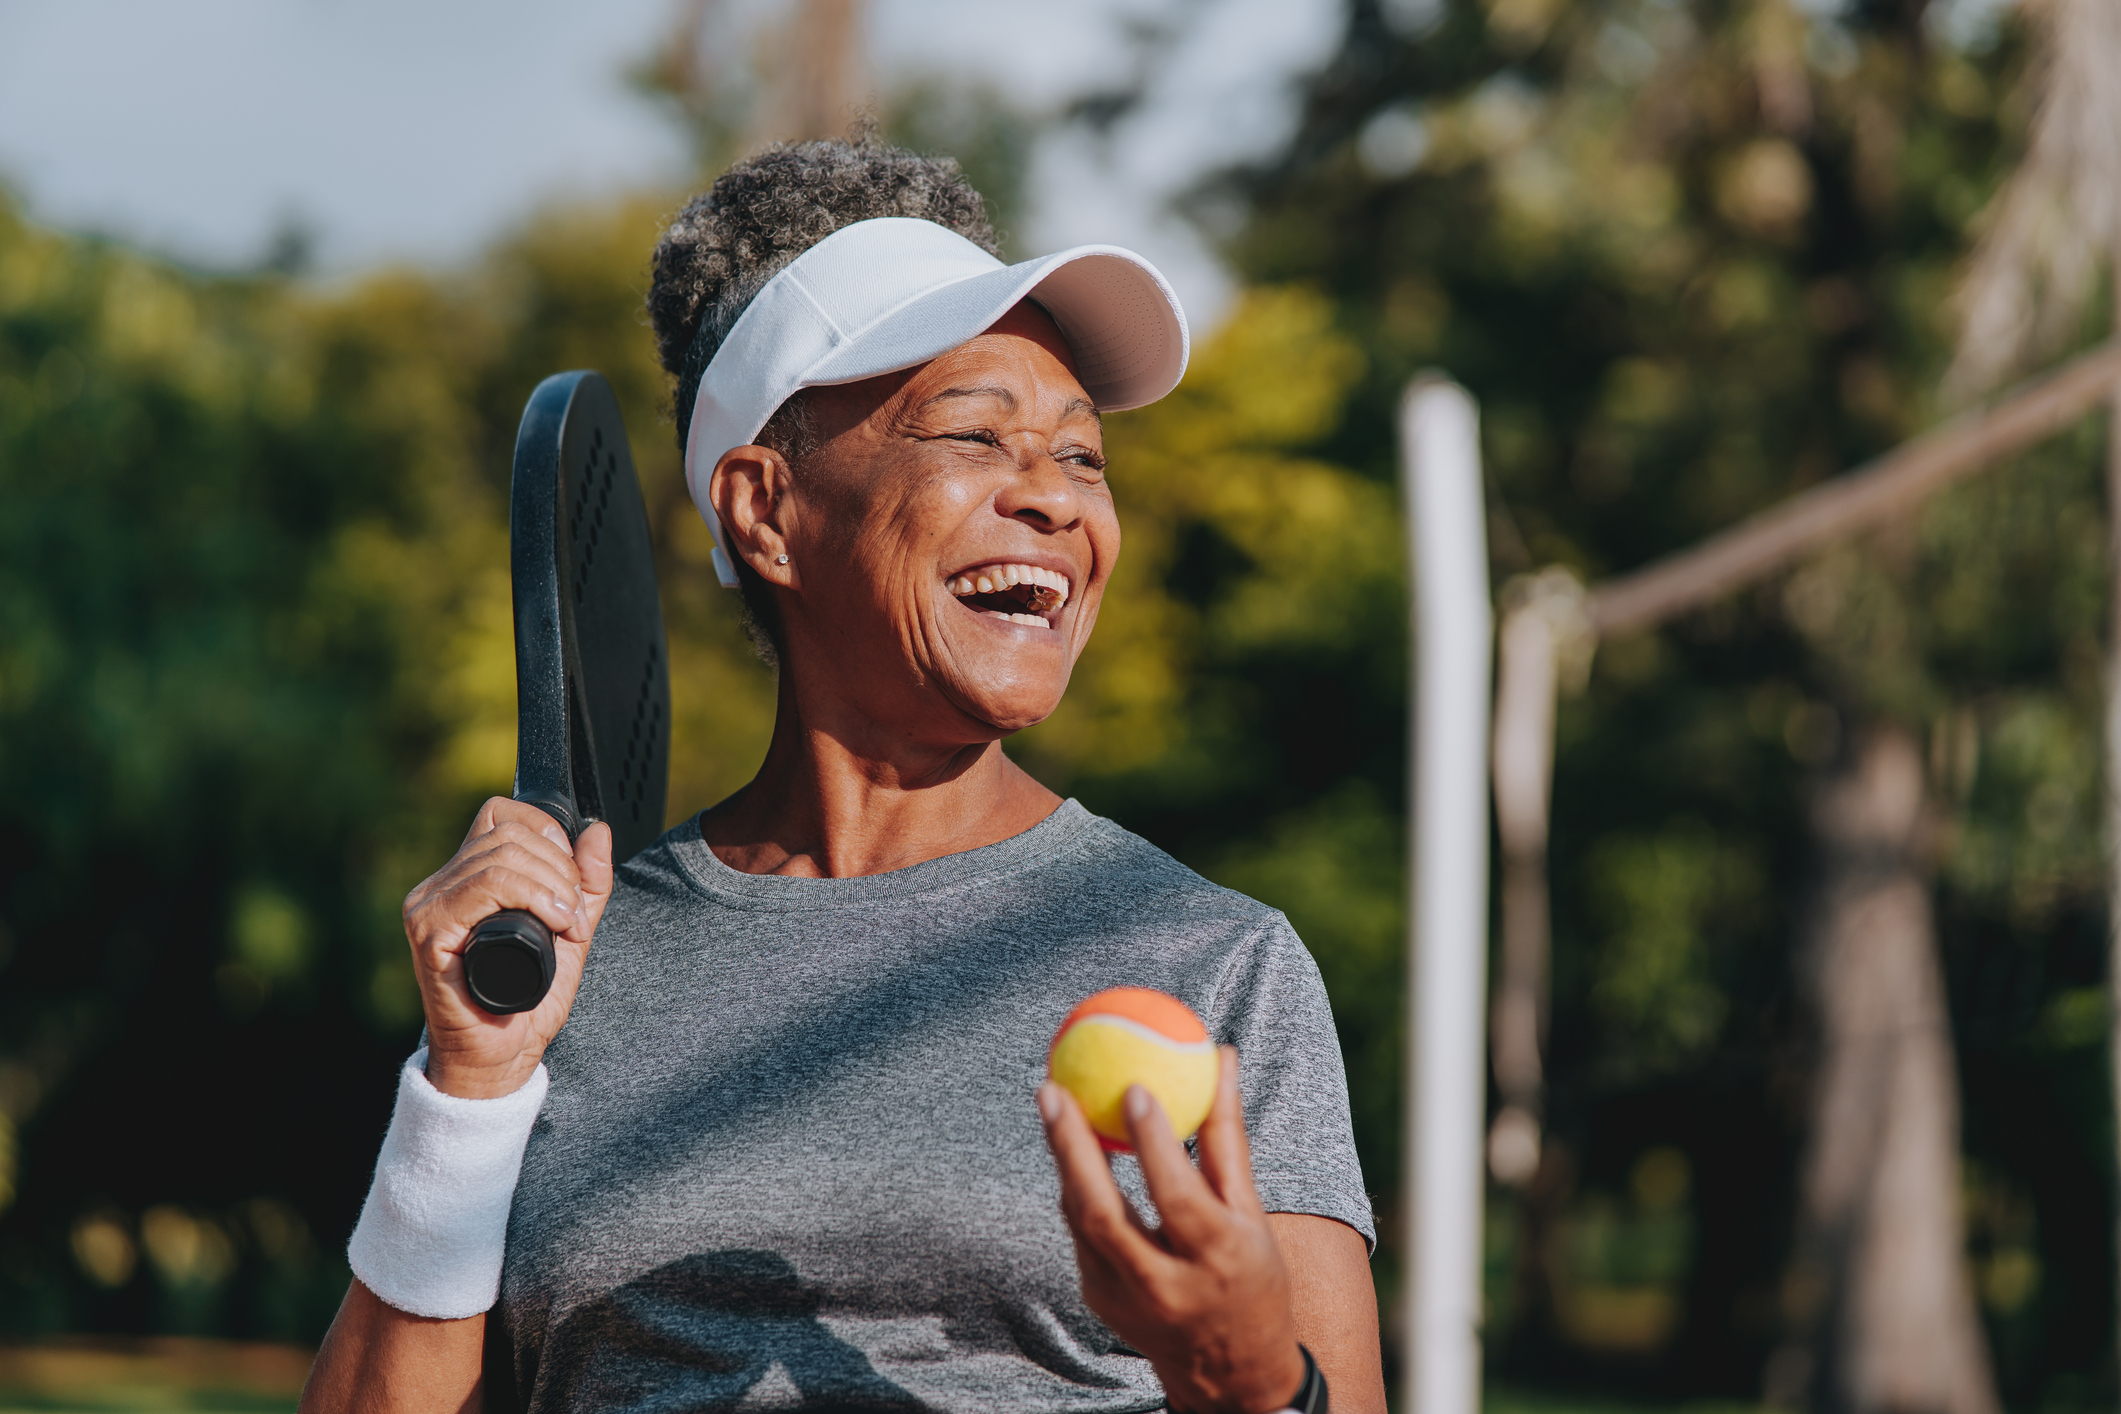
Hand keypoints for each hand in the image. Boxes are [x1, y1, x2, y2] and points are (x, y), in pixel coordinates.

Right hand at [400, 799, 614, 1098]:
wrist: (502, 1056)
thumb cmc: (528, 998)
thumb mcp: (571, 929)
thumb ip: (587, 882)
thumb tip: (598, 830)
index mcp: (467, 877)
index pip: (502, 814)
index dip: (546, 832)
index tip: (570, 879)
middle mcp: (440, 885)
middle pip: (509, 833)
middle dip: (560, 868)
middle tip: (573, 913)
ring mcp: (429, 906)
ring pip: (501, 856)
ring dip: (551, 886)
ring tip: (565, 924)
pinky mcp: (429, 930)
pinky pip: (483, 885)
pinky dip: (531, 897)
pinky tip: (550, 925)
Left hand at [1039, 1048, 1306, 1413]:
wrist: (1230, 1375)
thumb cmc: (1251, 1276)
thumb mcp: (1252, 1214)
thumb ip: (1228, 1139)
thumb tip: (1222, 1057)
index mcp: (1217, 1260)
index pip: (1178, 1197)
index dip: (1154, 1144)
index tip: (1133, 1087)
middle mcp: (1166, 1286)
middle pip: (1103, 1213)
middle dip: (1070, 1148)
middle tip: (1053, 1090)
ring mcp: (1125, 1300)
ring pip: (1080, 1222)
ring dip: (1063, 1160)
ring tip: (1053, 1101)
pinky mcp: (1099, 1301)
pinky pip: (1080, 1233)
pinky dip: (1074, 1187)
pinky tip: (1068, 1144)